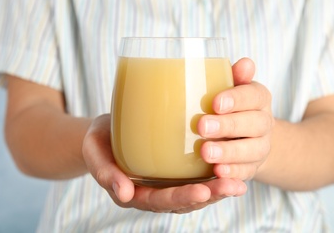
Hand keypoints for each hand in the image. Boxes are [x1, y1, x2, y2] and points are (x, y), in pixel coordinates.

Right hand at [82, 114, 246, 213]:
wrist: (105, 133)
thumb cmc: (99, 142)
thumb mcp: (94, 153)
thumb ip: (104, 172)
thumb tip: (124, 194)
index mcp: (136, 194)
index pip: (162, 201)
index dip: (182, 197)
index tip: (202, 190)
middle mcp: (155, 193)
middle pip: (185, 200)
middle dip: (210, 196)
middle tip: (233, 187)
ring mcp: (167, 183)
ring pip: (196, 191)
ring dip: (218, 189)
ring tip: (239, 182)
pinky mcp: (175, 170)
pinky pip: (196, 175)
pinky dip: (214, 174)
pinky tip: (232, 165)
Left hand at [198, 58, 273, 180]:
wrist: (249, 135)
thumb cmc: (232, 105)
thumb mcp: (234, 87)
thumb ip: (237, 76)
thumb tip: (245, 63)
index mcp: (259, 98)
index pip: (253, 96)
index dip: (236, 99)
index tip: (215, 103)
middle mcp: (264, 123)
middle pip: (254, 124)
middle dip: (228, 125)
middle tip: (202, 126)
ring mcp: (260, 147)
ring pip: (252, 150)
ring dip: (229, 152)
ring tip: (206, 152)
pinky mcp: (253, 167)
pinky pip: (247, 172)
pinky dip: (233, 172)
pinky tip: (217, 172)